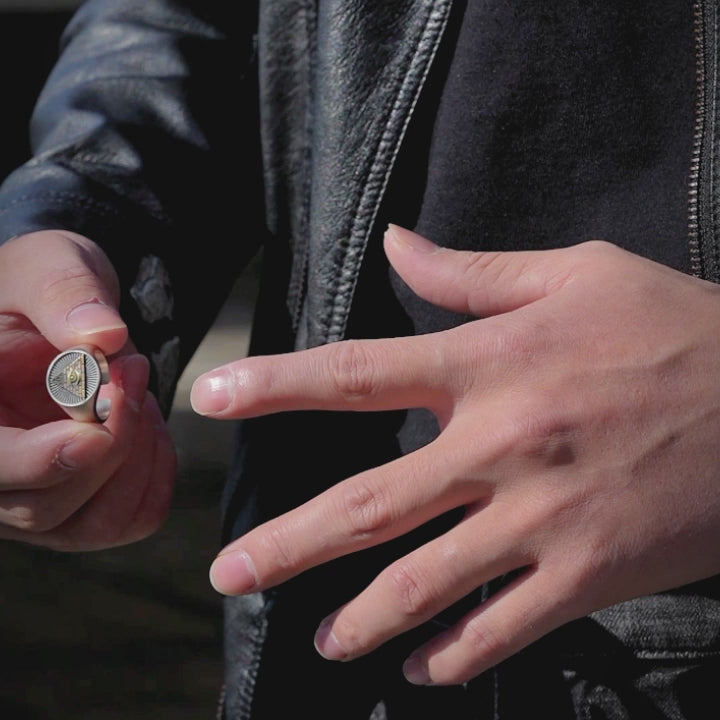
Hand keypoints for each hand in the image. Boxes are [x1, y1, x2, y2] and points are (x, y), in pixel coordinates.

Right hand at [0, 230, 175, 550]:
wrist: (62, 320)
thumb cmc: (44, 292)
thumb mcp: (48, 265)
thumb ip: (65, 293)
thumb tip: (103, 335)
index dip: (40, 460)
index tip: (94, 430)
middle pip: (43, 506)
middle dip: (110, 442)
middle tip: (133, 366)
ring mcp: (31, 500)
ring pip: (92, 524)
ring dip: (137, 458)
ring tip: (138, 390)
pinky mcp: (78, 507)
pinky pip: (129, 520)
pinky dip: (155, 474)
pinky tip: (148, 423)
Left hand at [192, 224, 719, 684]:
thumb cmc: (672, 327)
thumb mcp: (575, 274)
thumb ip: (471, 272)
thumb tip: (396, 244)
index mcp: (489, 365)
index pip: (354, 373)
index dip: (273, 385)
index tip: (213, 397)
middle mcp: (500, 447)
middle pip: (367, 504)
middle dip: (286, 545)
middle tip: (227, 572)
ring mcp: (542, 521)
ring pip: (424, 585)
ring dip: (361, 620)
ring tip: (319, 640)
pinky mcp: (588, 575)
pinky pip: (501, 628)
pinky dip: (453, 653)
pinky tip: (420, 666)